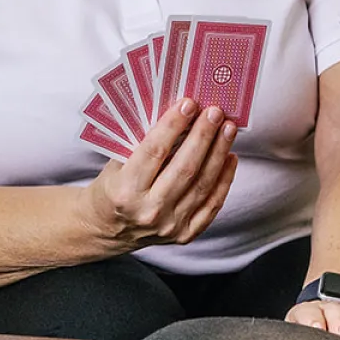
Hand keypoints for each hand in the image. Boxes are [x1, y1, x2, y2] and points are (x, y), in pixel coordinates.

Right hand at [87, 98, 238, 254]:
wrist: (108, 229)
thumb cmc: (112, 188)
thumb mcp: (116, 163)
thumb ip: (143, 143)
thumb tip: (179, 113)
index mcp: (124, 191)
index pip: (154, 152)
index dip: (173, 126)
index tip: (188, 103)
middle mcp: (148, 211)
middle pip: (184, 168)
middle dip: (203, 136)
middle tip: (215, 112)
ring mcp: (169, 226)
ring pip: (202, 185)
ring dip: (218, 153)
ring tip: (228, 128)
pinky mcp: (185, 235)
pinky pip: (211, 205)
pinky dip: (224, 180)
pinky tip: (230, 157)